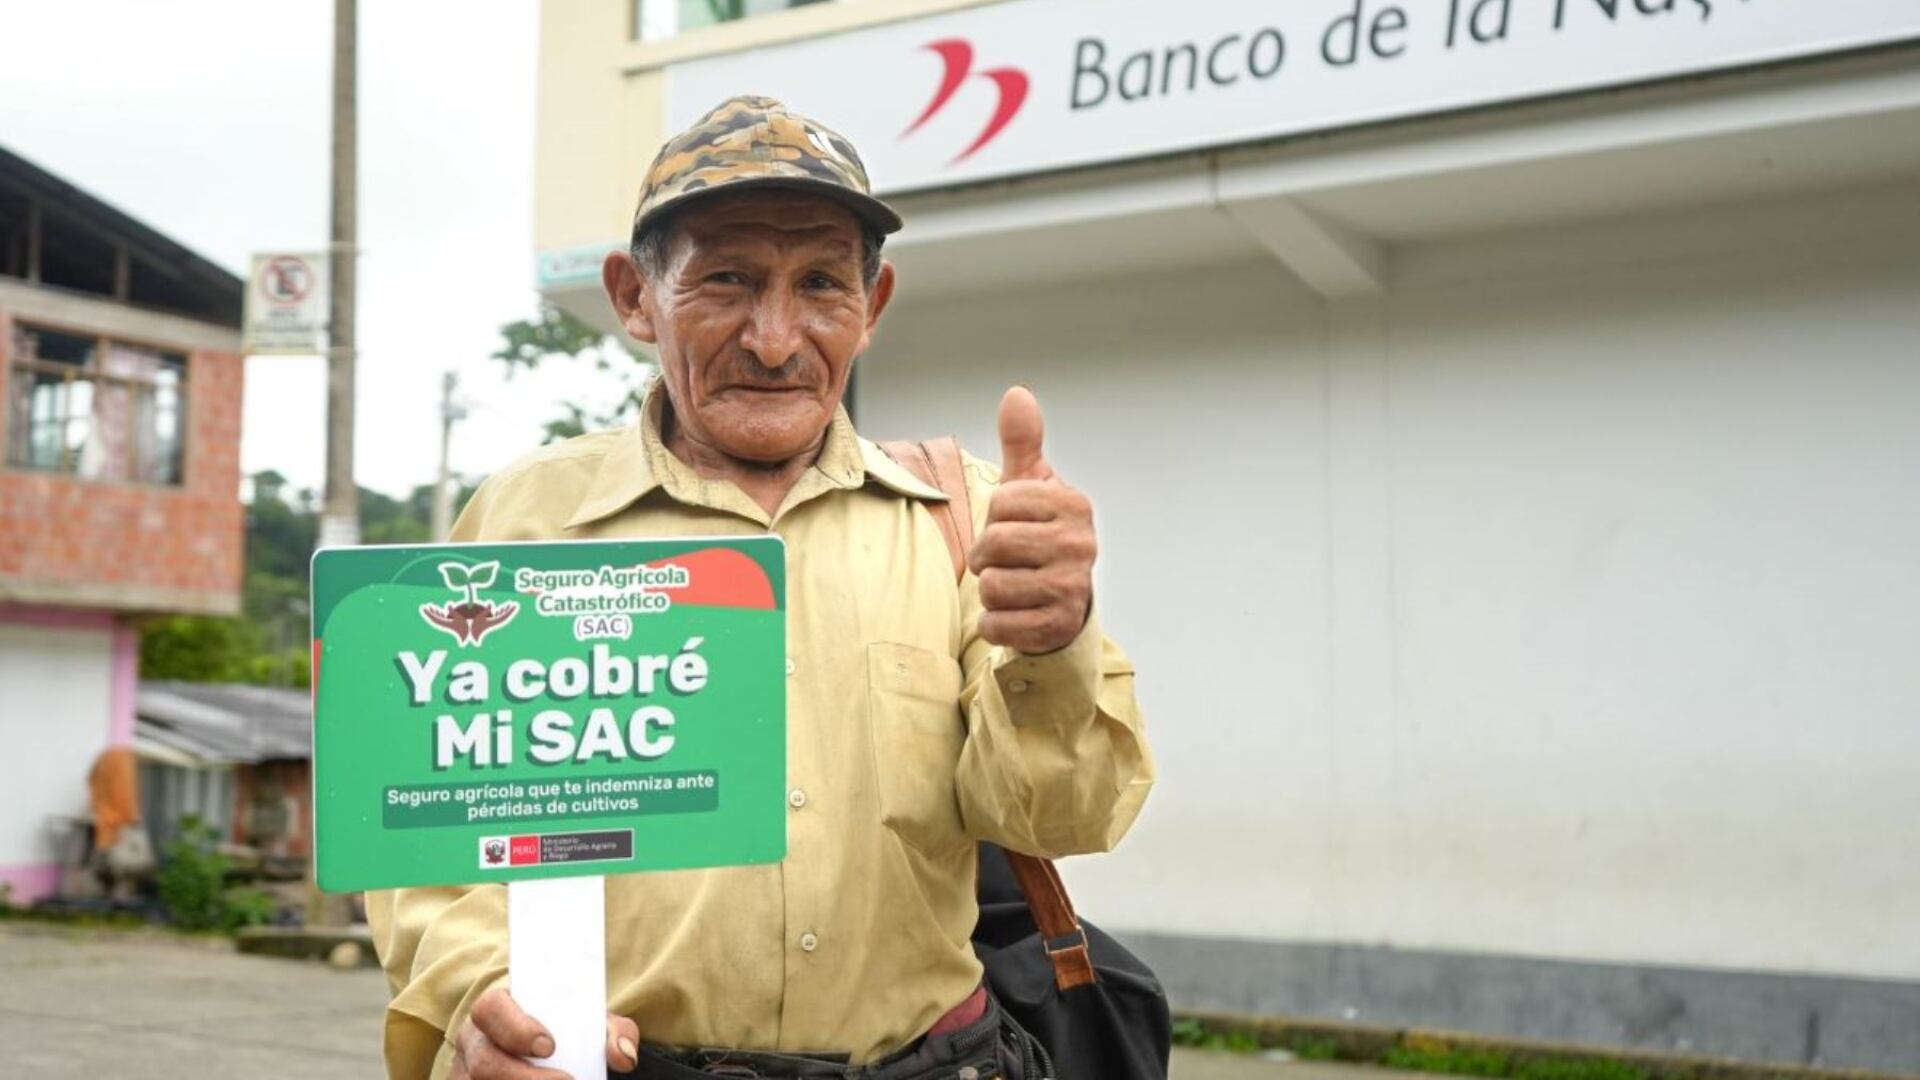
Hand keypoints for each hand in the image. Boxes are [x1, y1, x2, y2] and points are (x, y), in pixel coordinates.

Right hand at [448, 988, 639, 1078]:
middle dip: (524, 1078)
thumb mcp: (588, 1023)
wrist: (547, 1050)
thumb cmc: (564, 1031)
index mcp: (497, 1009)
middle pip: (484, 1061)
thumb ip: (612, 1032)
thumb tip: (623, 1056)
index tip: (548, 1046)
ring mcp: (464, 1073)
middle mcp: (474, 1040)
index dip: (515, 1028)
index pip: (491, 1009)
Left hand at [970, 387, 1095, 654]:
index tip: (1013, 526)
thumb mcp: (1031, 487)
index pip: (1000, 503)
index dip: (993, 518)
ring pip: (992, 587)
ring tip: (1013, 587)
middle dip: (986, 556)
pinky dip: (994, 624)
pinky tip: (1016, 614)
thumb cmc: (1038, 535)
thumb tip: (1017, 393)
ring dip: (990, 592)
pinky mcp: (1058, 627)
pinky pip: (997, 625)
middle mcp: (1080, 545)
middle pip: (994, 544)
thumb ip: (1022, 442)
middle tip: (1005, 561)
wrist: (1063, 602)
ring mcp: (1073, 588)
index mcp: (1072, 504)